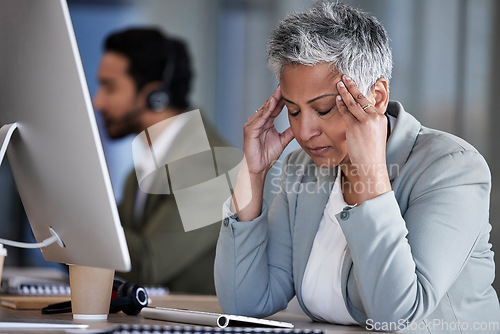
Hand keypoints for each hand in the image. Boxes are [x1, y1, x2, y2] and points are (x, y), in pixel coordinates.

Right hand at [243, 86, 294, 177]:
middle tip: (285, 84)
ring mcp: (253, 125)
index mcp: (265, 122)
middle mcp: (258, 121)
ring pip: (264, 109)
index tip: (290, 90)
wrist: (258, 168)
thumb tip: (299, 124)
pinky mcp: (250, 130)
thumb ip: (289, 131)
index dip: (282, 99)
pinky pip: (259, 118)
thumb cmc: (266, 156)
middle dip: (277, 95)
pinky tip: (272, 104)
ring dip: (272, 100)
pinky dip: (266, 111)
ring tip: (280, 90)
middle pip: (269, 105)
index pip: (274, 107)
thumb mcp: (282, 140)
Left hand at [335, 75, 390, 200]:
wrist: (372, 166)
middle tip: (345, 77)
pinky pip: (346, 112)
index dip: (360, 91)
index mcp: (380, 118)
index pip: (368, 101)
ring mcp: (365, 122)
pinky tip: (336, 99)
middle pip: (361, 98)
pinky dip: (340, 104)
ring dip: (344, 92)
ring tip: (338, 84)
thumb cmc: (371, 153)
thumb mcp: (374, 134)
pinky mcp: (355, 127)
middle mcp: (374, 117)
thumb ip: (368, 122)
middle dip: (352, 86)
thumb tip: (358, 115)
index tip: (354, 83)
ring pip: (353, 103)